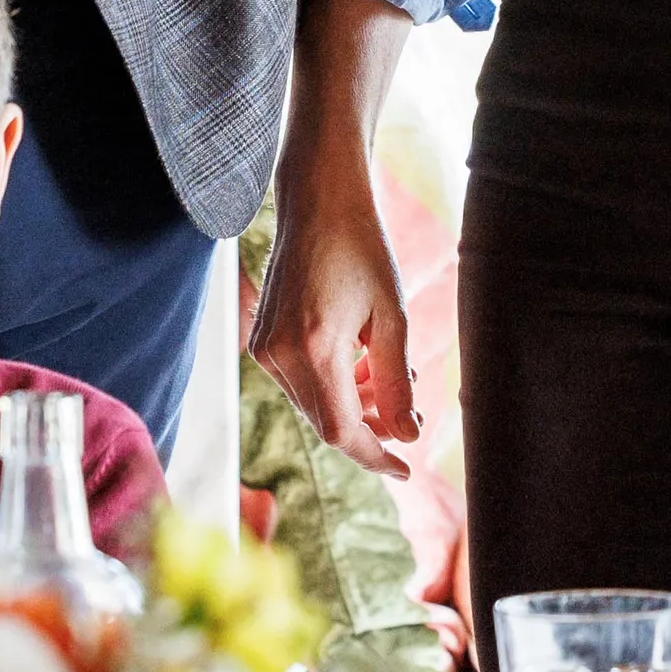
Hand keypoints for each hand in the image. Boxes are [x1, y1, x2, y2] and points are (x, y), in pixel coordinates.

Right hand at [246, 0, 418, 474]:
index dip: (376, 457)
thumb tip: (407, 437)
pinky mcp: (261, 340)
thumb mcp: (393, 315)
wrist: (318, 200)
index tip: (407, 471)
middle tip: (409, 412)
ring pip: (314, 404)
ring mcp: (263, 348)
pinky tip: (361, 360)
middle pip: (327, 422)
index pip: (342, 431)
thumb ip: (399, 381)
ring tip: (391, 374)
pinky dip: (333, 384)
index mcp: (313, 347)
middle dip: (371, 427)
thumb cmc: (362, 248)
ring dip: (354, 403)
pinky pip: (300, 382)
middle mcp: (278, 354)